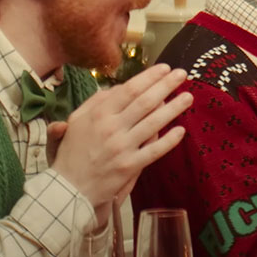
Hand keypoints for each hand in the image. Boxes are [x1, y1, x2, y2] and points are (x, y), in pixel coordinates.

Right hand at [49, 64, 192, 222]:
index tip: (165, 68)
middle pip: (145, 102)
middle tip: (183, 74)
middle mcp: (111, 128)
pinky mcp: (129, 166)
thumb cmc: (72, 152)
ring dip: (174, 108)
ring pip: (154, 123)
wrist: (67, 188)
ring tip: (188, 96)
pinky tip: (181, 130)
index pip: (129, 90)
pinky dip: (169, 140)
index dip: (150, 77)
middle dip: (166, 85)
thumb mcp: (76, 121)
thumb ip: (95, 102)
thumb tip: (116, 88)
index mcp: (99, 114)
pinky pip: (154, 151)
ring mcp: (122, 147)